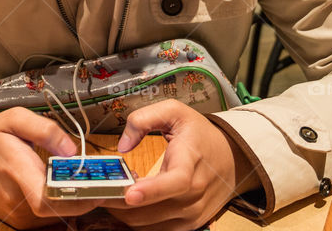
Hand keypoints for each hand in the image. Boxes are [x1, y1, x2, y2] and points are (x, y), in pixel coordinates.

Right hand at [0, 108, 105, 228]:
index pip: (49, 200)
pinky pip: (51, 214)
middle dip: (91, 197)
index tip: (102, 186)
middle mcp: (17, 202)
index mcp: (17, 174)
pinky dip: (67, 202)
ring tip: (103, 183)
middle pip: (62, 209)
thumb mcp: (14, 119)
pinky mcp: (19, 220)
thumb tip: (72, 150)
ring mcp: (17, 215)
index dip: (78, 198)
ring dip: (81, 200)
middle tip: (118, 183)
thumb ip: (45, 130)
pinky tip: (79, 188)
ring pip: (60, 214)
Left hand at [103, 99, 260, 230]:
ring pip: (146, 223)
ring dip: (125, 211)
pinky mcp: (188, 224)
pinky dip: (137, 218)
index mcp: (190, 161)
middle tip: (100, 188)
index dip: (152, 190)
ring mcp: (191, 212)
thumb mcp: (175, 112)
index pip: (175, 181)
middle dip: (119, 201)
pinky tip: (134, 200)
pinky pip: (153, 229)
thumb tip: (123, 144)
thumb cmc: (201, 135)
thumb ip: (143, 119)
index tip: (130, 193)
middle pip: (151, 209)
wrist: (231, 157)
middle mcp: (193, 192)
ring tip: (118, 190)